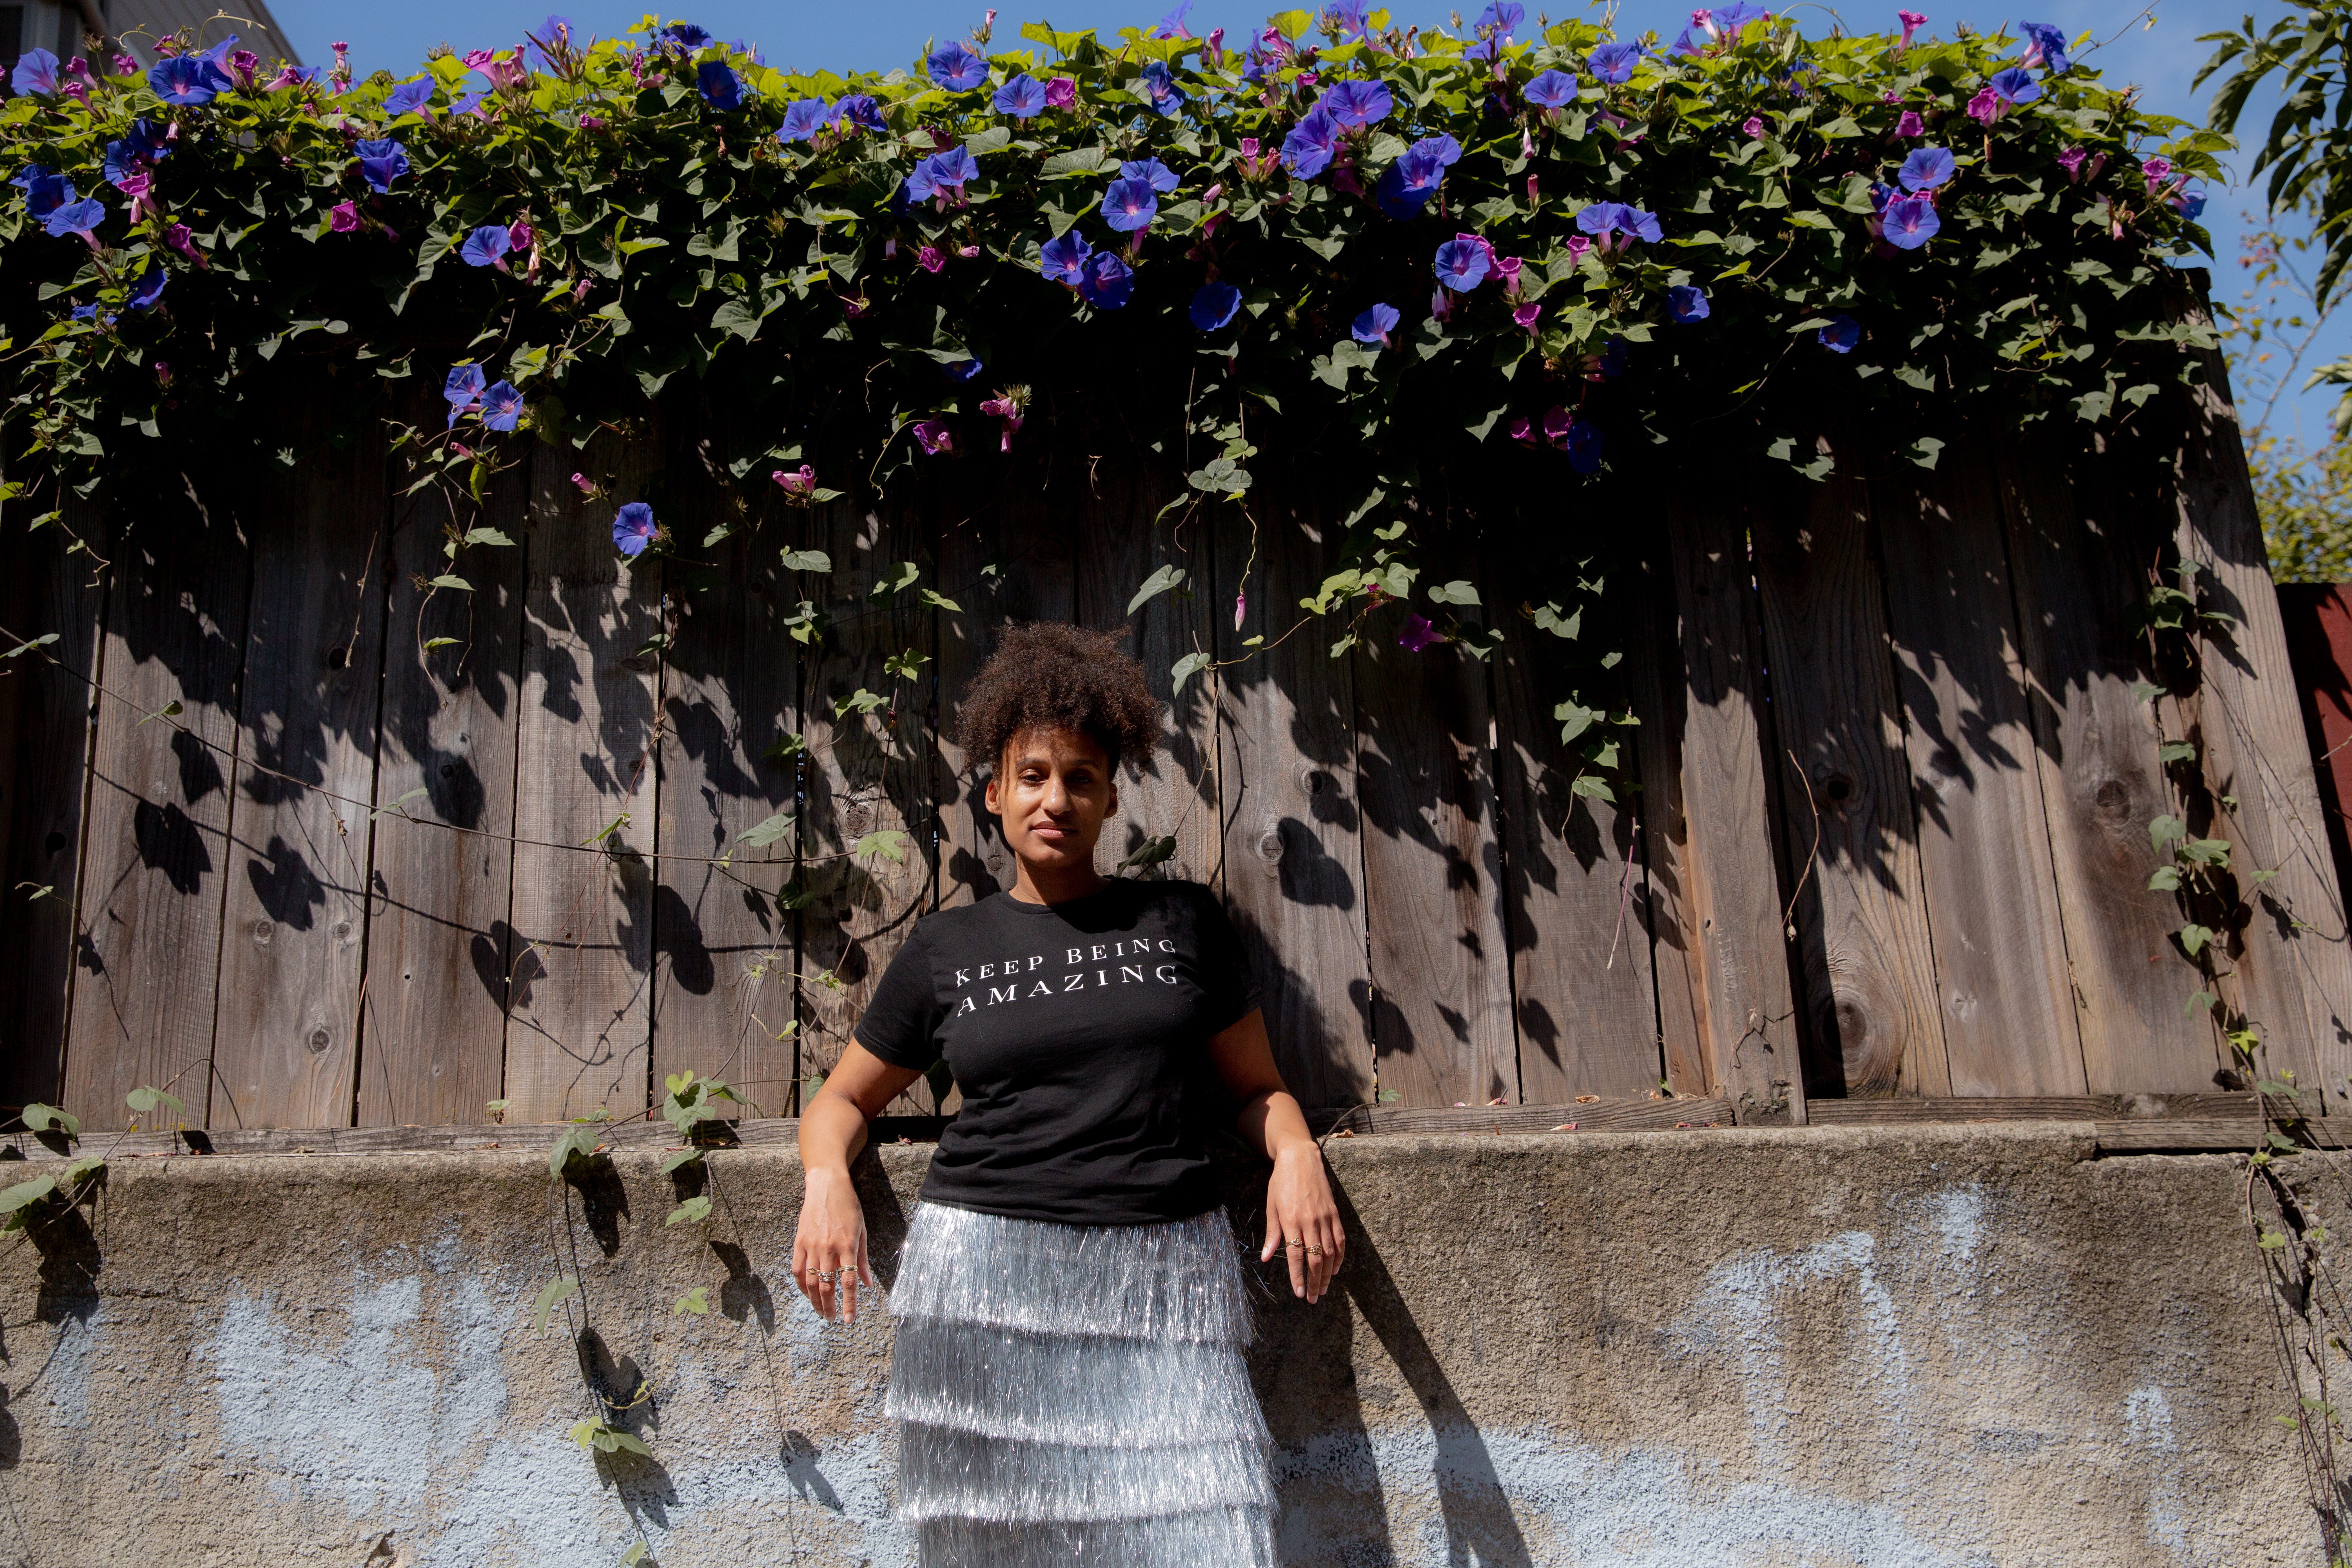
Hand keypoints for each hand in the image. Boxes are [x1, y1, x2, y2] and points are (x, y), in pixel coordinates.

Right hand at [792, 1165, 872, 1321]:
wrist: (827, 1185)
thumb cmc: (849, 1207)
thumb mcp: (862, 1231)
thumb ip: (863, 1260)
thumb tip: (866, 1284)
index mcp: (848, 1245)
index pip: (848, 1282)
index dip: (849, 1304)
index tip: (849, 1320)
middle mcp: (829, 1248)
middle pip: (827, 1286)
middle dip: (830, 1307)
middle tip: (833, 1319)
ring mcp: (811, 1245)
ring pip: (811, 1282)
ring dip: (815, 1301)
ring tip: (821, 1312)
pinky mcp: (799, 1242)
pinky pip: (797, 1270)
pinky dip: (802, 1285)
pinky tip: (808, 1293)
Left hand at [1261, 1143, 1343, 1302]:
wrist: (1300, 1159)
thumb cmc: (1281, 1183)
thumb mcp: (1271, 1207)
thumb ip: (1272, 1234)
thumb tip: (1266, 1258)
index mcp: (1291, 1220)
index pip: (1297, 1255)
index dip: (1298, 1277)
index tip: (1299, 1293)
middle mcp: (1310, 1221)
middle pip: (1315, 1259)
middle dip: (1314, 1282)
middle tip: (1312, 1298)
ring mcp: (1324, 1217)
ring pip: (1330, 1252)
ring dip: (1327, 1274)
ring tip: (1322, 1289)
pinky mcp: (1334, 1213)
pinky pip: (1340, 1239)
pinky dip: (1339, 1257)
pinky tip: (1334, 1269)